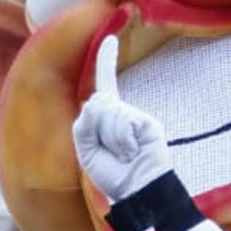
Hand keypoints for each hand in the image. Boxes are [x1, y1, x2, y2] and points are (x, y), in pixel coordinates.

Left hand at [72, 35, 173, 203]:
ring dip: (110, 138)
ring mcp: (136, 117)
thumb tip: (97, 99)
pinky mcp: (147, 123)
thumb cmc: (113, 175)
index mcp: (106, 118)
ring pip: (109, 112)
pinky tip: (132, 152)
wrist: (137, 191)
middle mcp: (122, 112)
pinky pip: (124, 121)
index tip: (109, 39)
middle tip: (109, 152)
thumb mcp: (87, 151)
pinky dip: (122, 140)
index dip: (106, 61)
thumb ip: (84, 124)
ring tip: (123, 154)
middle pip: (97, 103)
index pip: (104, 85)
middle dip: (96, 128)